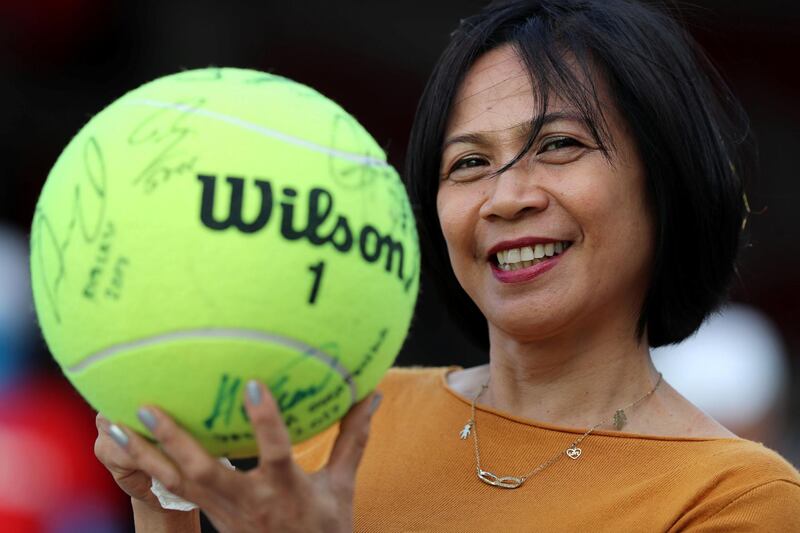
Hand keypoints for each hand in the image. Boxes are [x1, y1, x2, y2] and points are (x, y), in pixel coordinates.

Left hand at [103, 381, 380, 532]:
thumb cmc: (324, 528)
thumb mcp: (342, 486)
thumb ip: (352, 439)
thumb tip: (370, 395)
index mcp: (285, 491)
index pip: (275, 454)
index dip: (264, 421)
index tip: (250, 383)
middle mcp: (248, 502)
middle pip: (203, 472)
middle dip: (173, 439)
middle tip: (146, 405)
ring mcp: (223, 511)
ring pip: (176, 483)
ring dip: (143, 454)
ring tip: (113, 424)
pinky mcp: (210, 514)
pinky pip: (171, 490)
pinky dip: (146, 466)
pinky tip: (127, 444)